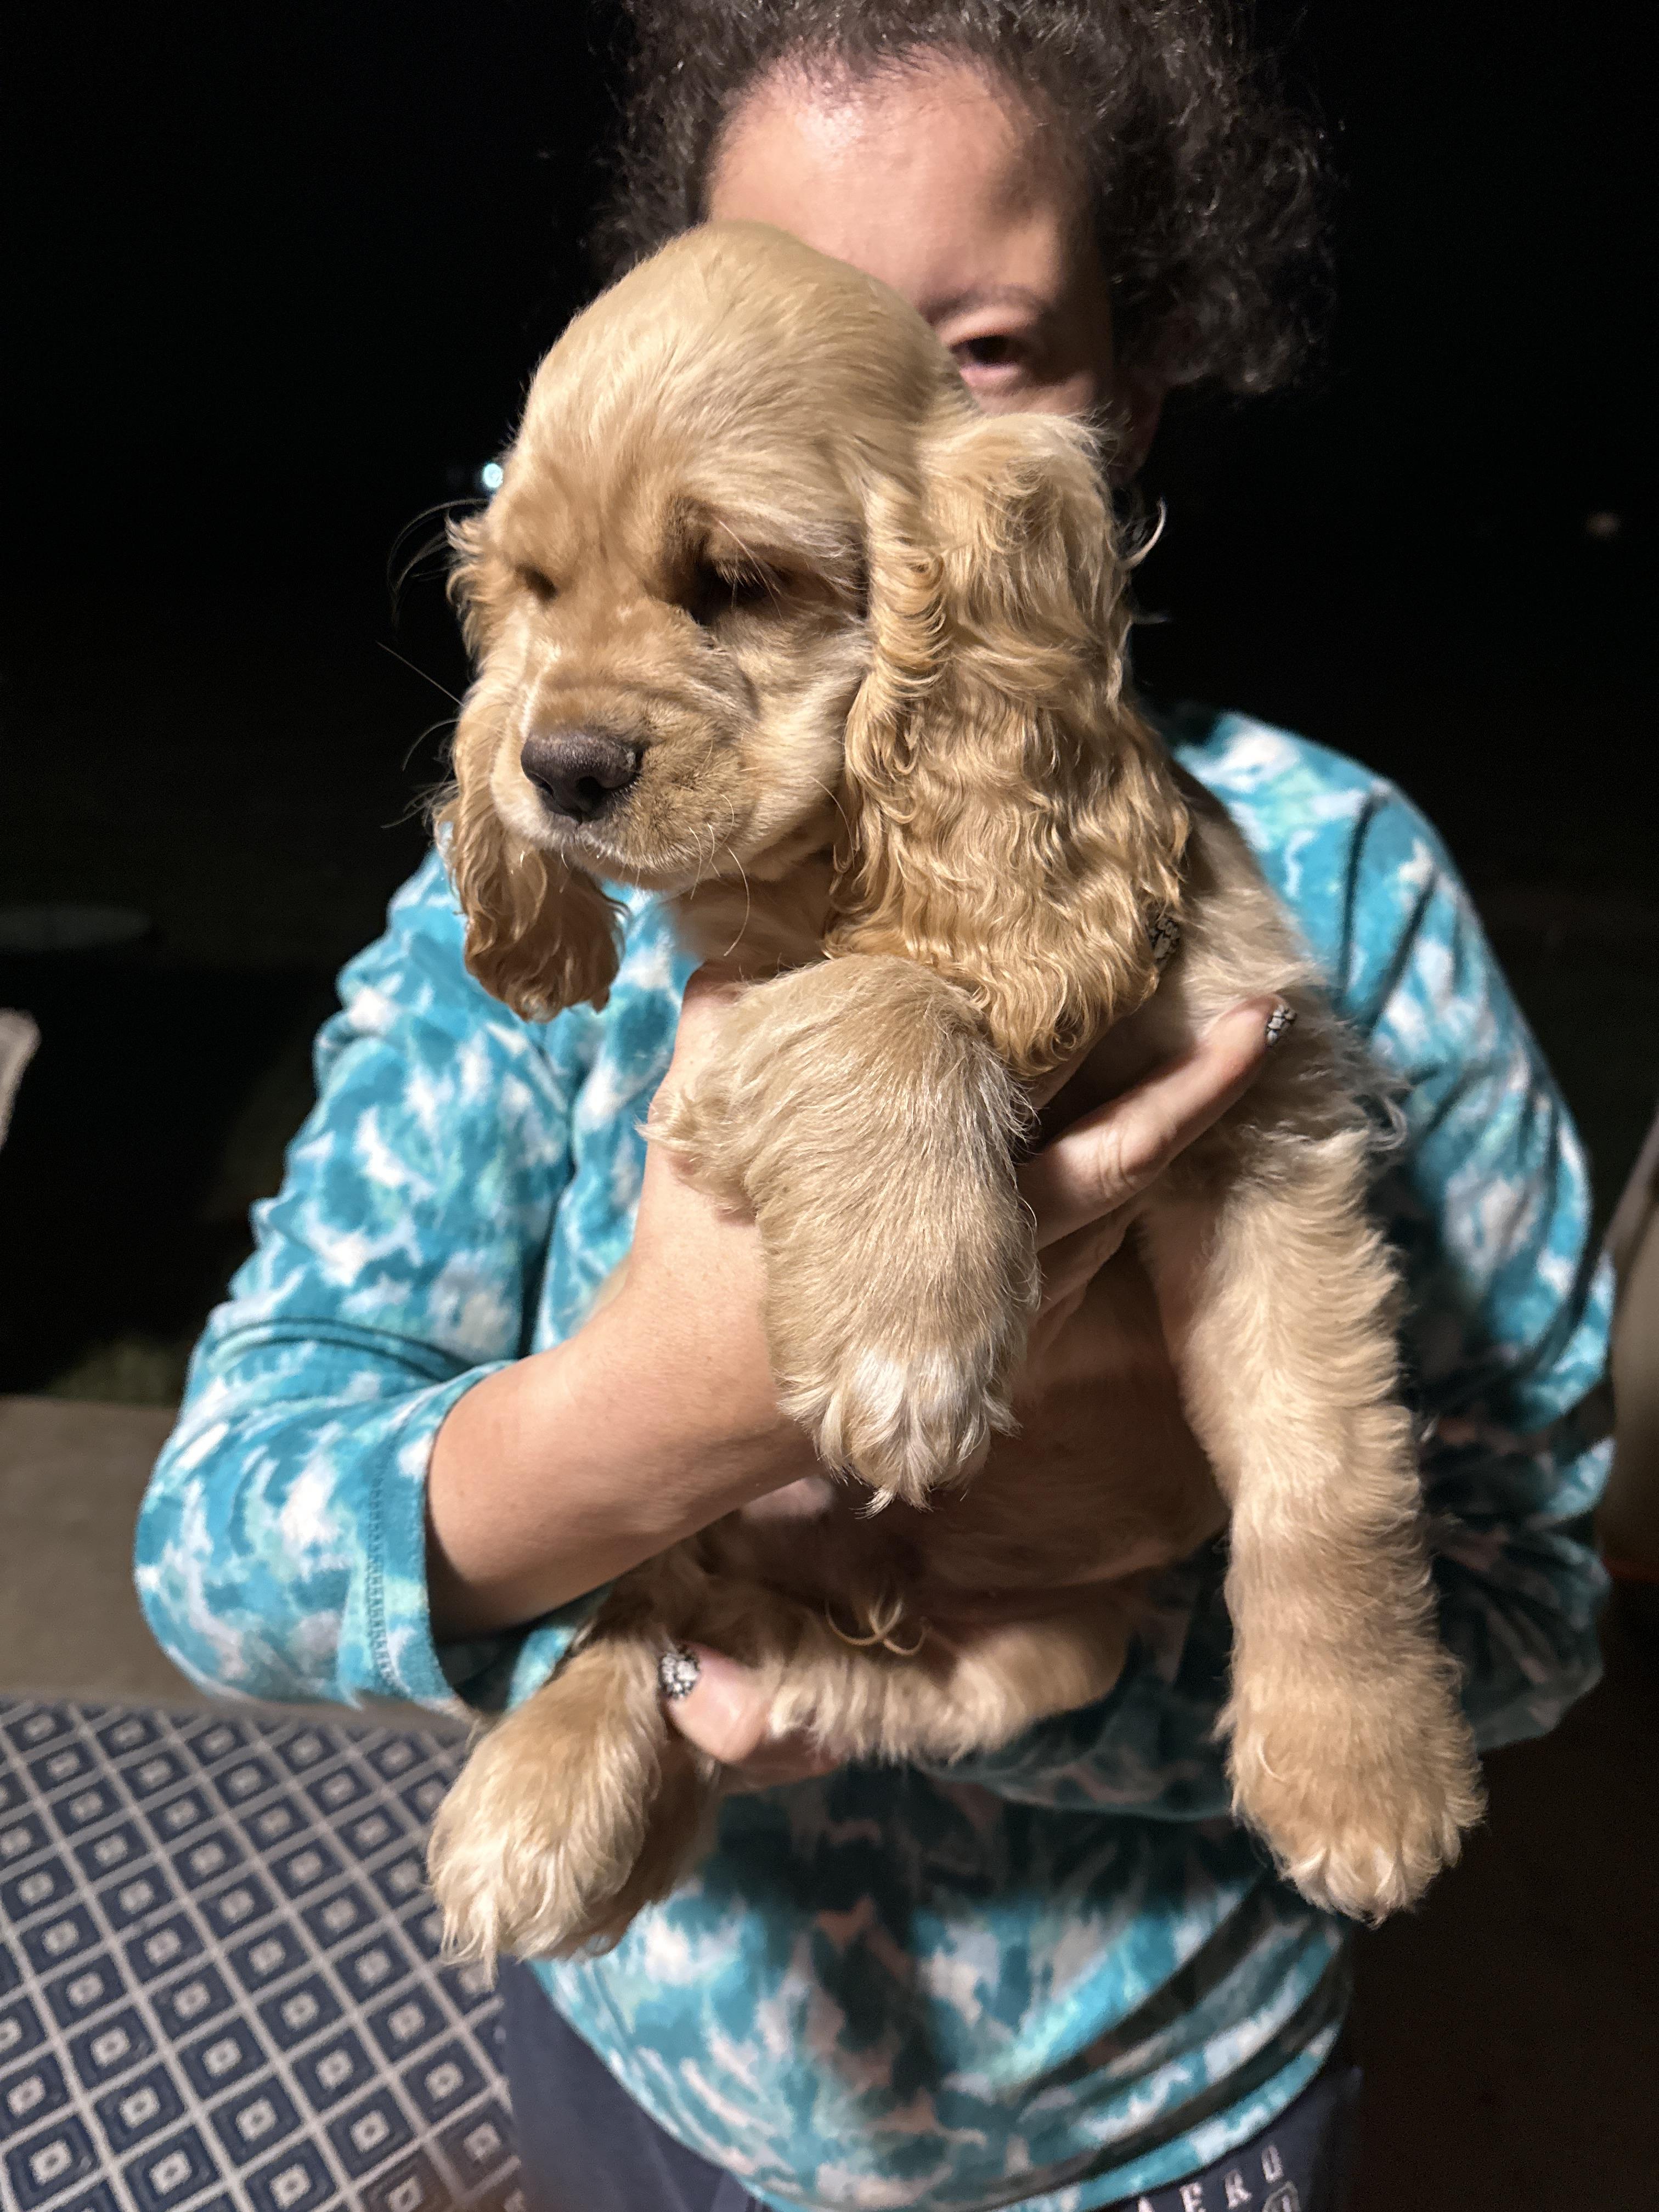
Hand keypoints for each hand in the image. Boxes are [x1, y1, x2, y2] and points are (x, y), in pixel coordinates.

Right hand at [666, 988, 1284, 1780]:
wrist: (679, 1418)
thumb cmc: (694, 1269)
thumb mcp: (704, 1132)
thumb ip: (735, 1017)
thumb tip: (754, 930)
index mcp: (966, 1219)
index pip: (1114, 1134)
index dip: (1190, 1075)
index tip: (1255, 1012)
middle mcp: (1014, 1280)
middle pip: (1137, 1172)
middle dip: (1192, 1092)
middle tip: (1240, 1010)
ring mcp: (1013, 1325)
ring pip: (1114, 1217)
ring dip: (1145, 1137)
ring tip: (1173, 1052)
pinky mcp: (996, 1350)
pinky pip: (1077, 1252)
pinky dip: (1097, 1186)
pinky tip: (1087, 1133)